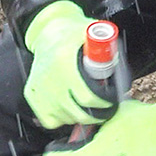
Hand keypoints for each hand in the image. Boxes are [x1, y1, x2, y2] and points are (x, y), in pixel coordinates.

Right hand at [23, 1, 115, 129]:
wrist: (47, 34)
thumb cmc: (73, 37)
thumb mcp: (93, 36)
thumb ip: (109, 53)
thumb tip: (123, 78)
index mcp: (64, 62)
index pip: (88, 98)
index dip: (104, 104)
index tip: (110, 102)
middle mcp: (49, 79)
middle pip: (79, 113)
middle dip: (96, 114)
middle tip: (103, 108)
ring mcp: (39, 91)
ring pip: (68, 119)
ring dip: (80, 115)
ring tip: (84, 102)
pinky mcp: (32, 97)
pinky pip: (53, 121)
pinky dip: (64, 117)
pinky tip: (68, 104)